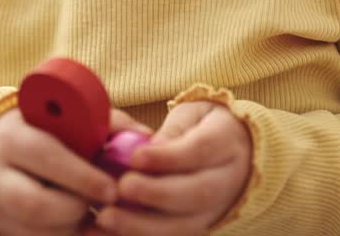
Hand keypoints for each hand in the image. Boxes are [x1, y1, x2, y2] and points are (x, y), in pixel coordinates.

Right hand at [0, 108, 152, 235]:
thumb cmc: (41, 135)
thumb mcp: (65, 120)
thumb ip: (105, 125)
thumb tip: (145, 137)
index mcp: (14, 139)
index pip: (46, 157)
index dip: (82, 177)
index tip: (113, 189)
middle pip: (36, 205)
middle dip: (78, 208)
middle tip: (107, 204)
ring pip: (42, 233)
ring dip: (77, 228)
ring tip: (98, 214)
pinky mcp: (5, 233)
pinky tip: (86, 227)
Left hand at [87, 101, 251, 235]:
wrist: (234, 153)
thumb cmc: (203, 128)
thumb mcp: (192, 115)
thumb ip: (172, 131)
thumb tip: (147, 149)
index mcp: (227, 144)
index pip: (201, 150)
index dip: (168, 157)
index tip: (135, 157)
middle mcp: (227, 181)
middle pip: (197, 193)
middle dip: (156, 193)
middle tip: (122, 187)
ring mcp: (215, 211)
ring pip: (184, 226)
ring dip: (142, 226)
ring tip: (106, 217)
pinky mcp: (197, 228)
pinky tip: (106, 234)